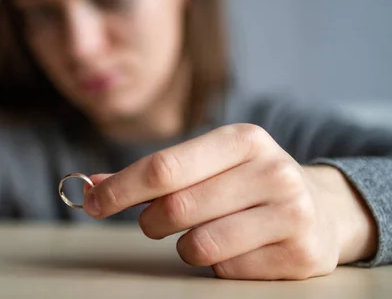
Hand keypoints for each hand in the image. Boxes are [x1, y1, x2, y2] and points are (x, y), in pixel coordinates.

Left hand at [83, 124, 376, 279]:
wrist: (321, 207)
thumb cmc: (247, 183)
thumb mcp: (207, 164)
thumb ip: (150, 175)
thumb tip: (89, 187)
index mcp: (242, 140)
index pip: (164, 168)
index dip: (120, 189)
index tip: (93, 202)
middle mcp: (271, 171)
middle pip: (176, 208)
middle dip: (152, 221)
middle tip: (156, 221)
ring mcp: (291, 213)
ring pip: (198, 244)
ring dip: (185, 246)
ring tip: (202, 233)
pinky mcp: (300, 254)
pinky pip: (227, 271)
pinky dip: (218, 265)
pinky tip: (237, 248)